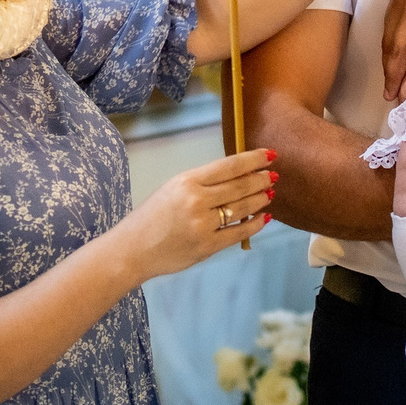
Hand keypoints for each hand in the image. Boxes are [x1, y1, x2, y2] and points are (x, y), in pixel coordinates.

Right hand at [114, 149, 276, 281]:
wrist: (132, 249)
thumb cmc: (151, 217)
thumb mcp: (172, 189)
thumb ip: (201, 183)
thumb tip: (236, 176)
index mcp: (187, 181)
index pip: (229, 166)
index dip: (253, 159)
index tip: (270, 155)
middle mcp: (196, 200)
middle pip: (239, 186)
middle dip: (260, 179)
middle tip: (274, 175)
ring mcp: (203, 225)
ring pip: (242, 208)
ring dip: (260, 199)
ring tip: (270, 193)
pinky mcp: (207, 246)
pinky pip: (238, 233)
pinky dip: (254, 225)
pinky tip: (264, 218)